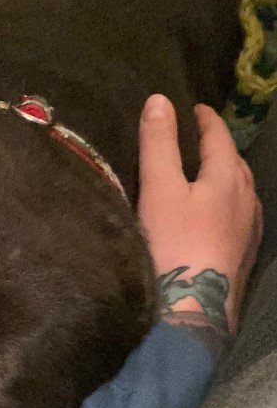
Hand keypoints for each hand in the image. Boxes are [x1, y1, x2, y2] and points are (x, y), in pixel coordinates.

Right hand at [138, 94, 262, 334]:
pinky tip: (218, 220)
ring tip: (209, 178)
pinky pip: (240, 219)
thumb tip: (160, 99)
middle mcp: (246, 200)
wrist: (193, 307)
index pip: (219, 137)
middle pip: (236, 163)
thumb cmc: (173, 244)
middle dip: (219, 148)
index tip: (194, 110)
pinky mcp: (243, 257)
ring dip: (227, 178)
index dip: (205, 121)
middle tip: (199, 142)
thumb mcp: (159, 189)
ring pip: (242, 193)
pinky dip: (228, 207)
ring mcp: (248, 231)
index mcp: (227, 178)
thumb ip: (159, 144)